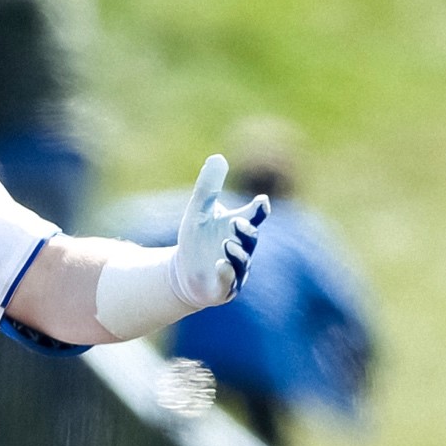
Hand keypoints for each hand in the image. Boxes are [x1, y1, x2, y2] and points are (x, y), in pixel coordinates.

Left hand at [170, 154, 268, 309]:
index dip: (259, 208)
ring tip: (227, 243)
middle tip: (237, 222)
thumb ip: (208, 186)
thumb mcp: (198, 210)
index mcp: (239, 226)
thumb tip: (217, 157)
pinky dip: (227, 274)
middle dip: (246, 231)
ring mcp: (235, 270)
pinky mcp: (224, 288)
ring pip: (242, 262)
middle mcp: (242, 248)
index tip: (261, 202)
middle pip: (251, 239)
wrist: (184, 272)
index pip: (254, 215)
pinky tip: (220, 264)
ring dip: (237, 253)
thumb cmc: (197, 239)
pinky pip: (229, 282)